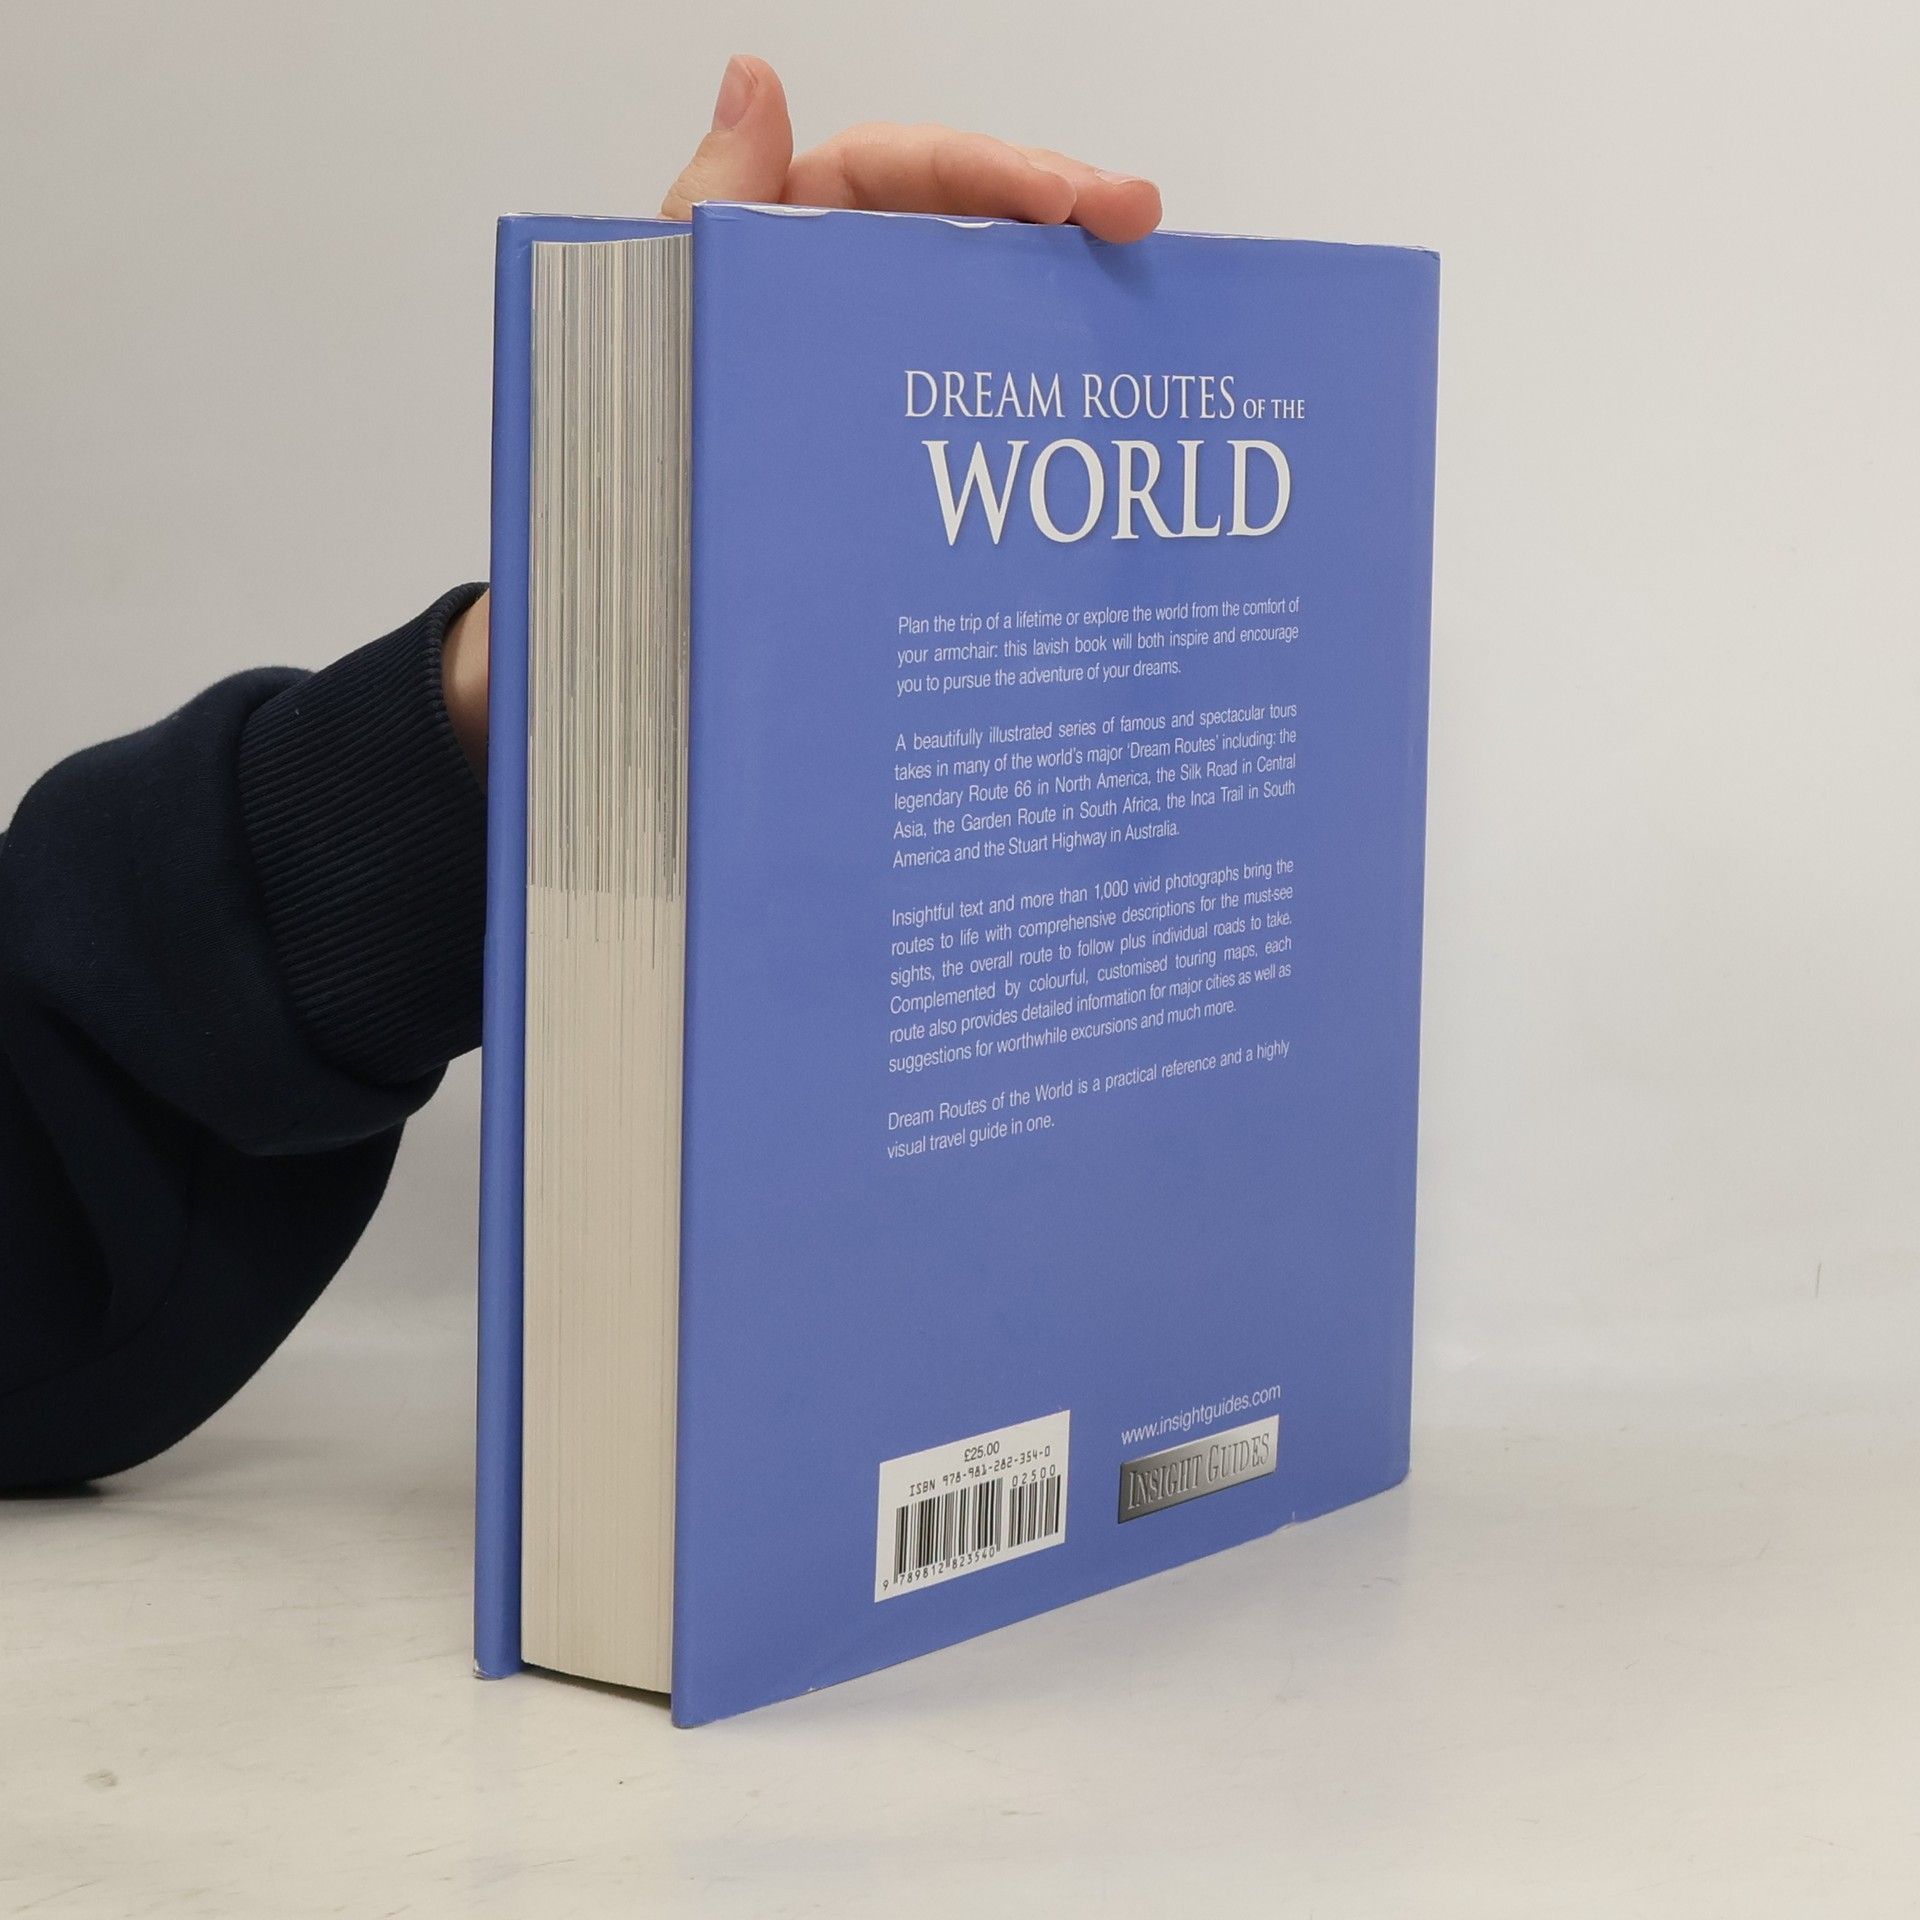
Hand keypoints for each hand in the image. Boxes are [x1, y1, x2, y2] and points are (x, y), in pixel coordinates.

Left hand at [442, 57, 1163, 768]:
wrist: (626, 594)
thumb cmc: (628, 441)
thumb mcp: (657, 312)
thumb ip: (709, 201)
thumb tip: (752, 78)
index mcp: (795, 236)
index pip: (910, 171)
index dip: (997, 172)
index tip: (1074, 200)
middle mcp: (852, 293)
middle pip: (974, 226)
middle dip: (1063, 217)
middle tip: (1140, 225)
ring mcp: (887, 369)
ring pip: (992, 314)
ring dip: (1069, 302)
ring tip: (1142, 298)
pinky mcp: (904, 448)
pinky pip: (980, 410)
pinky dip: (1040, 409)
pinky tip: (1098, 417)